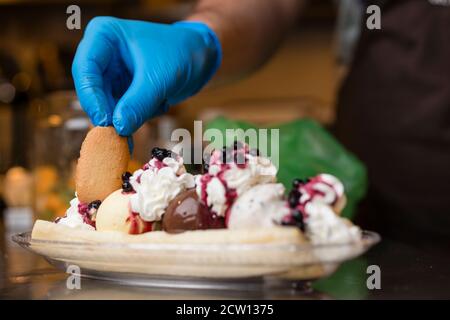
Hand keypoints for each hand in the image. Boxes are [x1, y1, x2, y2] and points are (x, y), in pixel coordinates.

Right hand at [72, 17, 220, 135]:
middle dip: (110, 112)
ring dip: (128, 116)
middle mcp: (103, 55)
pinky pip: (122, 111)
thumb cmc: (180, 53)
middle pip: (92, 91)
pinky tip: (159, 105)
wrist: (201, 56)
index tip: (105, 120)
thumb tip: (118, 128)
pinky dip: (138, 116)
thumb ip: (137, 104)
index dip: (91, 97)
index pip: (84, 69)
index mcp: (104, 36)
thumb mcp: (158, 78)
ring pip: (108, 105)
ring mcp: (113, 74)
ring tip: (154, 107)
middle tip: (121, 134)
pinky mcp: (124, 90)